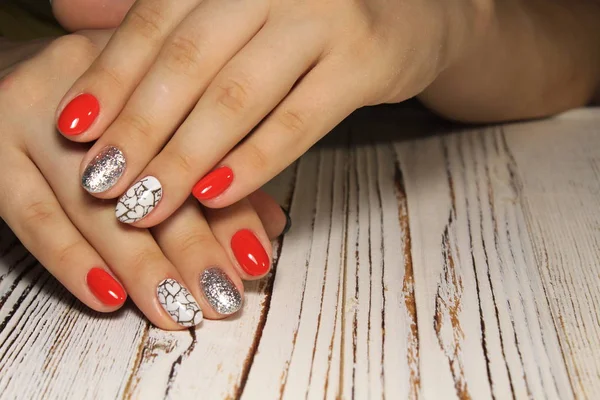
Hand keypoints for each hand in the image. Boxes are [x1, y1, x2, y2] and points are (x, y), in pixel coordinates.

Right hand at [1, 31, 287, 329]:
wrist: (14, 74)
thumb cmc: (108, 110)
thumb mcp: (164, 120)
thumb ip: (216, 171)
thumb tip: (270, 227)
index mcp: (149, 65)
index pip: (198, 146)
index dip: (230, 206)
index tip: (255, 260)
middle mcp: (92, 80)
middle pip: (150, 173)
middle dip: (192, 245)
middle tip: (221, 296)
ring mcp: (32, 111)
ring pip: (93, 202)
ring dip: (140, 264)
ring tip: (176, 310)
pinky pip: (31, 215)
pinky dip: (72, 262)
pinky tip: (109, 297)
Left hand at [55, 0, 488, 226]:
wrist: (412, 8)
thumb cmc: (309, 11)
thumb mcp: (239, 1)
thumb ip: (166, 13)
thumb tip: (70, 16)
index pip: (156, 21)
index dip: (111, 77)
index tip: (73, 130)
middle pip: (190, 61)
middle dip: (139, 129)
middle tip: (100, 185)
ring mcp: (325, 18)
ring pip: (238, 96)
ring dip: (184, 158)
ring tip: (144, 204)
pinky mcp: (366, 61)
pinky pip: (298, 121)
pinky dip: (253, 162)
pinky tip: (214, 197)